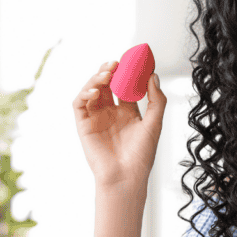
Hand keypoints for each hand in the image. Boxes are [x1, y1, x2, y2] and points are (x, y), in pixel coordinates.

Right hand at [72, 61, 166, 190]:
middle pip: (107, 85)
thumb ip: (156, 100)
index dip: (128, 73)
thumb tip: (153, 76)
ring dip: (97, 78)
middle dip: (110, 71)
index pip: (125, 86)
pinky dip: (85, 93)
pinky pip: (80, 104)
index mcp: (128, 113)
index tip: (134, 60)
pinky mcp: (84, 125)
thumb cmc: (141, 156)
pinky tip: (95, 90)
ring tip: (107, 72)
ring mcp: (96, 118)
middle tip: (117, 62)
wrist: (126, 177)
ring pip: (92, 90)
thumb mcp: (154, 124)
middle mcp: (111, 113)